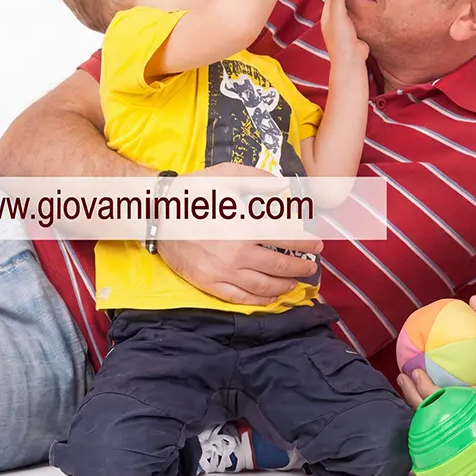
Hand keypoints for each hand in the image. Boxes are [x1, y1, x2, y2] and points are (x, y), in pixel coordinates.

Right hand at [156, 162, 322, 305]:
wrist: (158, 213)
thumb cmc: (194, 193)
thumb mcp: (228, 175)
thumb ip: (259, 180)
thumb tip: (284, 187)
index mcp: (246, 228)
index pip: (287, 240)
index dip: (306, 244)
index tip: (317, 244)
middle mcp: (238, 254)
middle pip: (280, 266)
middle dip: (300, 267)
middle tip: (311, 267)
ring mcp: (223, 272)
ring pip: (264, 286)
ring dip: (285, 286)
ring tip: (295, 283)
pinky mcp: (210, 284)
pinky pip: (240, 298)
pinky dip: (259, 300)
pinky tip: (270, 298)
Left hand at [320, 0, 368, 63]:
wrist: (351, 60)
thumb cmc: (342, 41)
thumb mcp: (338, 17)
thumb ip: (339, 0)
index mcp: (327, 15)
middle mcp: (335, 20)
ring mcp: (344, 26)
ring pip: (348, 7)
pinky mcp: (354, 31)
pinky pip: (356, 15)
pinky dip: (360, 7)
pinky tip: (366, 4)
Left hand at [398, 296, 475, 454]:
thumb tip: (473, 301)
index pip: (445, 400)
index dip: (424, 389)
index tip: (413, 371)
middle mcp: (475, 423)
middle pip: (434, 416)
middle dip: (412, 398)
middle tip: (403, 377)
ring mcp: (471, 437)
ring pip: (436, 425)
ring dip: (418, 407)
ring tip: (407, 387)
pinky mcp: (471, 442)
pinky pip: (446, 429)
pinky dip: (432, 415)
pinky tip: (424, 400)